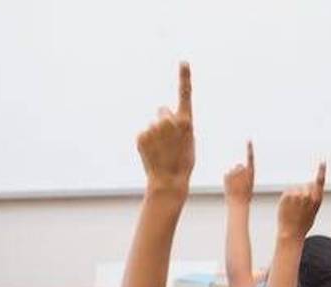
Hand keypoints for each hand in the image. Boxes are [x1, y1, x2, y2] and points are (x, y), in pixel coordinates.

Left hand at [137, 62, 194, 192]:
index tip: (183, 62)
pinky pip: (144, 133)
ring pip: (153, 124)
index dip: (184, 77)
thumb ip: (180, 124)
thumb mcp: (189, 142)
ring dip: (156, 135)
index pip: (185, 95)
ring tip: (162, 151)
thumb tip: (165, 113)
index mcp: (186, 122)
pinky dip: (147, 142)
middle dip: (165, 122)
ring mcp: (154, 128)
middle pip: (163, 111)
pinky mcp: (141, 135)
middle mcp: (169, 121)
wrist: (169, 181)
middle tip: (170, 142)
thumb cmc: (183, 162)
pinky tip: (153, 153)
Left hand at [223, 140, 254, 202]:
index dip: (249, 148)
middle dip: (239, 172)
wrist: (238, 202)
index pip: (250, 157)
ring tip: (235, 187)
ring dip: (233, 177)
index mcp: (251, 172)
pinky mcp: (226, 174)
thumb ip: (244, 173)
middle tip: (240, 183)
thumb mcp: (249, 183)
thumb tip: (238, 166)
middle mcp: (242, 169)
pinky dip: (228, 180)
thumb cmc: (246, 195)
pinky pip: (227, 175)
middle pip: (239, 167)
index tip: (248, 139)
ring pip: (233, 172)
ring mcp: (234, 172)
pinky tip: (230, 186)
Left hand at [277, 162, 325, 241]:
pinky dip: (287, 198)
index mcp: (317, 200)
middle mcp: (308, 195)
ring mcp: (297, 194)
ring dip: (295, 196)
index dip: (321, 171)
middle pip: (306, 185)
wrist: (291, 232)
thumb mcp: (313, 211)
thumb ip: (313, 199)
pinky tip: (288, 207)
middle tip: (301, 207)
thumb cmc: (303, 224)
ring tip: (294, 209)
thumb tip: (308, 188)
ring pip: (296, 189)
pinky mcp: (287, 195)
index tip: (322, 162)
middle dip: (304, 192)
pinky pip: (288, 192)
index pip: (320, 182)